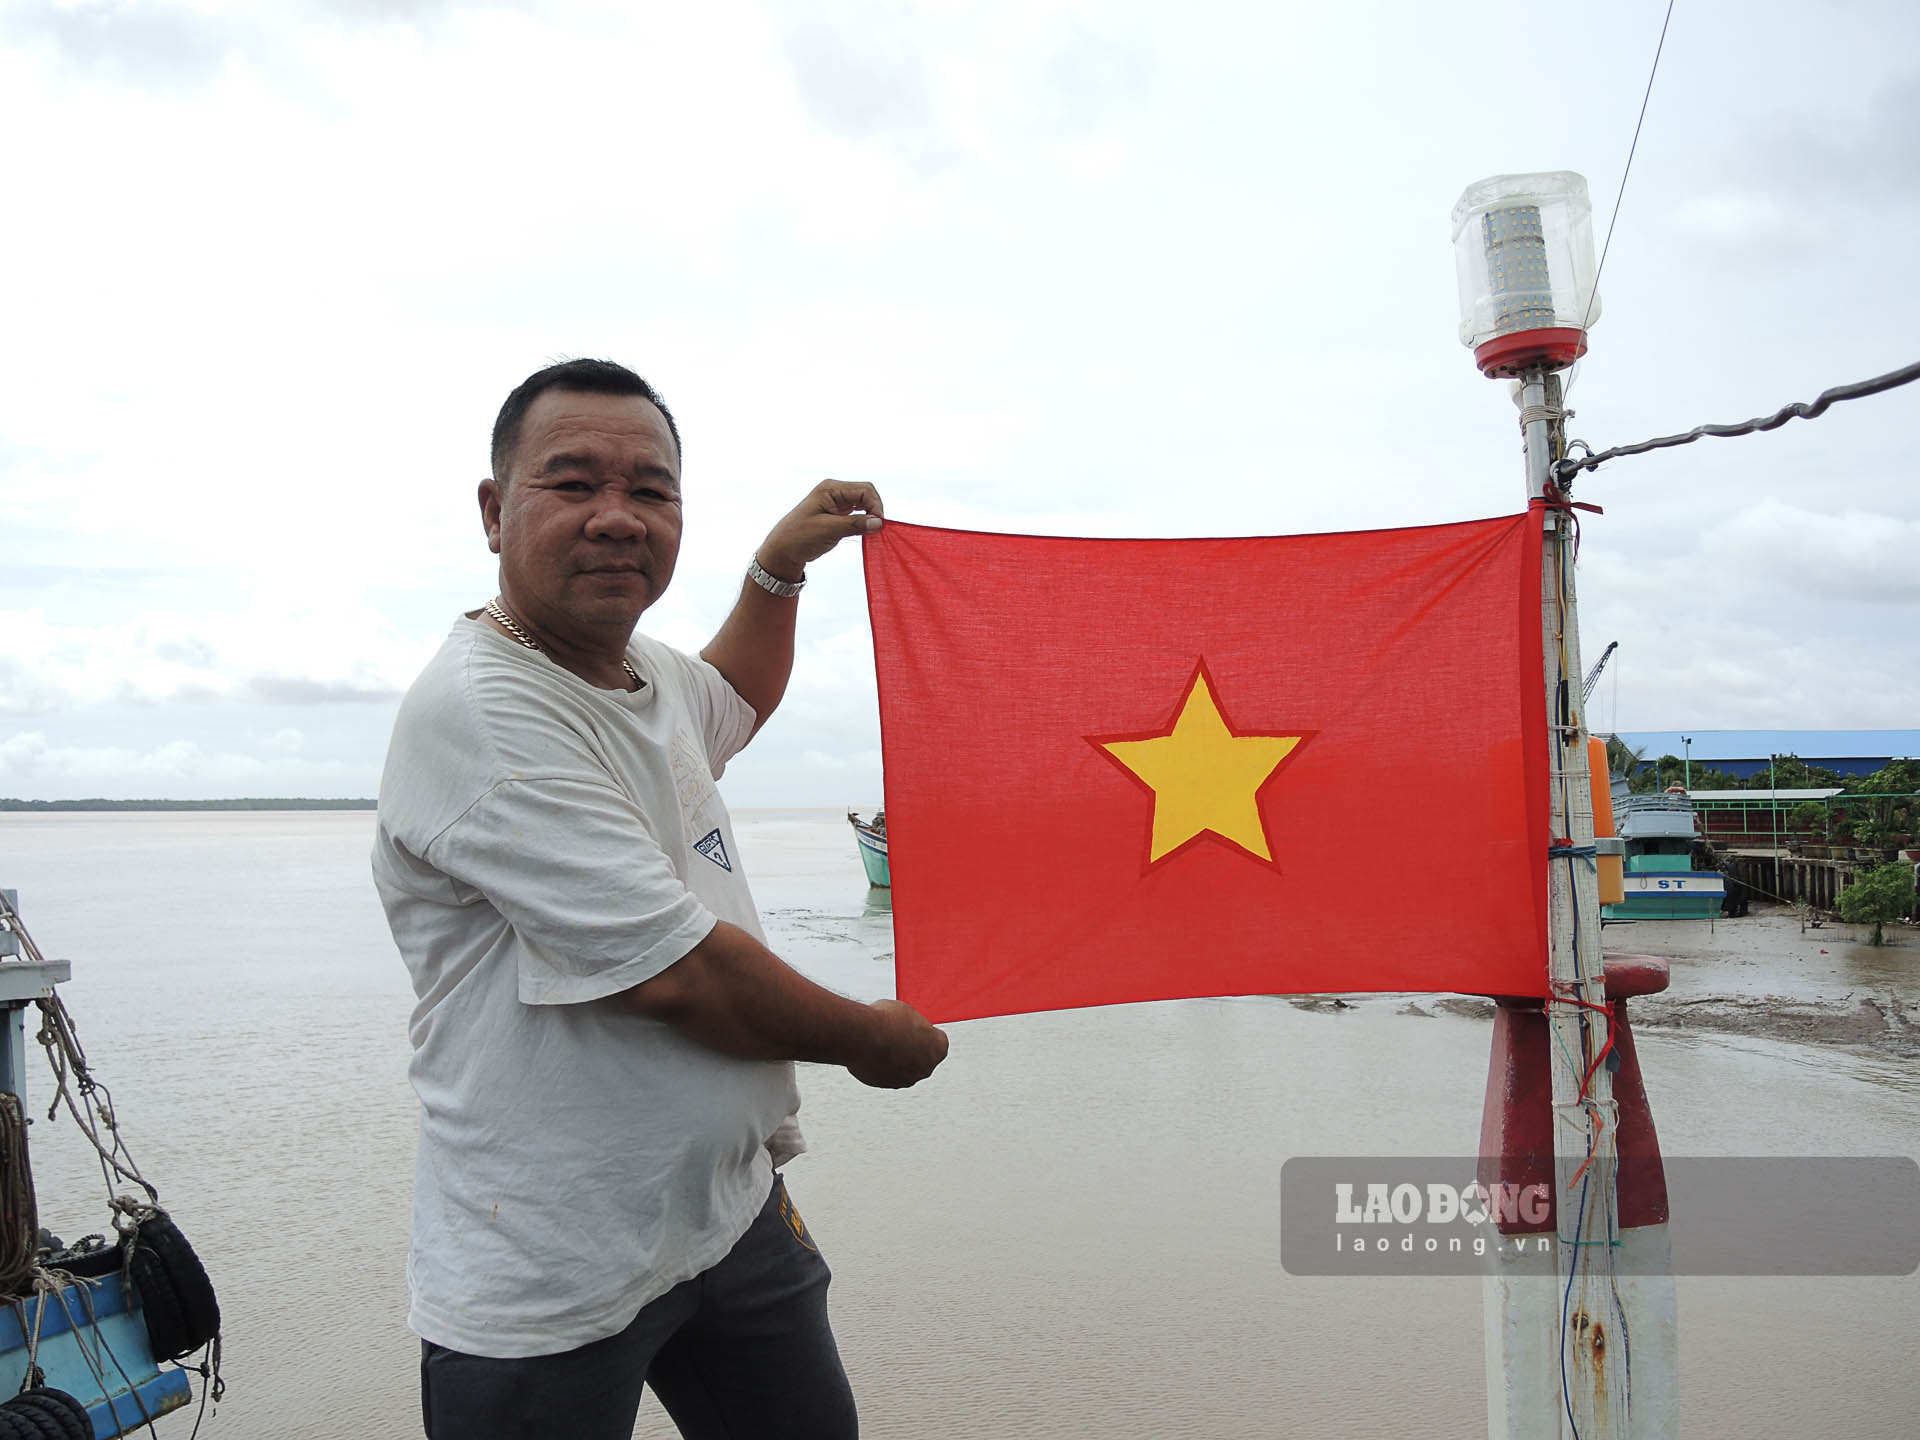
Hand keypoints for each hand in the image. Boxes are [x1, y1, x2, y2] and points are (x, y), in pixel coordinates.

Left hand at [755, 480, 883, 581]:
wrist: (783, 551)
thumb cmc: (798, 537)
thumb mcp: (828, 530)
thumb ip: (854, 524)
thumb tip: (878, 523)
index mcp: (830, 488)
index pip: (864, 490)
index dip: (875, 505)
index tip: (879, 524)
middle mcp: (834, 492)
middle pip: (866, 493)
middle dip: (875, 509)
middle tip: (878, 528)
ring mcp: (836, 503)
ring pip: (863, 503)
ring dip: (871, 515)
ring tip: (872, 531)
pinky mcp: (837, 515)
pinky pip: (857, 513)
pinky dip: (864, 521)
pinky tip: (866, 531)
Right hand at [847, 998, 948, 1088]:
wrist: (863, 1037)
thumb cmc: (887, 1022)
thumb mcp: (907, 1011)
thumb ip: (914, 1024)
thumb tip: (909, 1026)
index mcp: (938, 1048)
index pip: (938, 1040)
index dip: (924, 1032)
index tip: (913, 1026)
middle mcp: (926, 1068)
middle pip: (922, 1057)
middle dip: (912, 1048)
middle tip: (897, 1034)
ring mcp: (907, 1079)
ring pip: (904, 1067)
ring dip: (896, 1057)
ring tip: (881, 1040)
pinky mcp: (887, 1084)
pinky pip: (887, 1073)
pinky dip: (882, 1065)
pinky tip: (873, 1051)